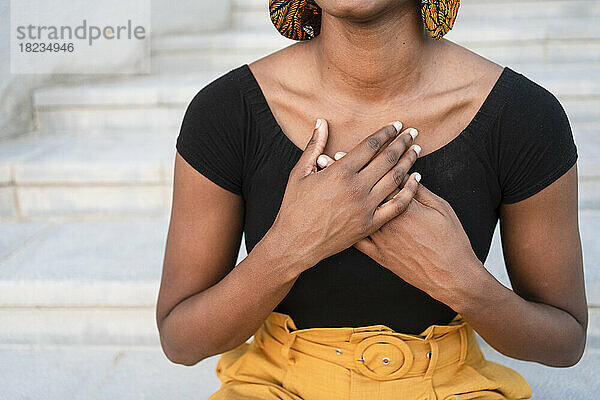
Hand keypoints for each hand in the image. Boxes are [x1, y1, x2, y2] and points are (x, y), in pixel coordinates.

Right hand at [267, 118, 420, 271]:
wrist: (296, 242)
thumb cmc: (295, 207)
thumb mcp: (300, 173)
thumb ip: (314, 146)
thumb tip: (321, 122)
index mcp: (339, 172)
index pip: (370, 145)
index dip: (385, 132)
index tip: (395, 125)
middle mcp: (356, 187)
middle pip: (387, 158)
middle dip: (402, 142)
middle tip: (412, 132)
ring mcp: (365, 207)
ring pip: (395, 178)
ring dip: (408, 161)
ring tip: (416, 149)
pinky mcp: (371, 223)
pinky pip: (397, 205)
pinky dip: (409, 190)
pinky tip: (416, 178)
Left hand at [319, 148, 483, 304]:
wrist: (449, 275)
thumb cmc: (449, 239)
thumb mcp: (440, 208)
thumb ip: (419, 190)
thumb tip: (407, 173)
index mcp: (404, 205)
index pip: (380, 178)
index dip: (363, 164)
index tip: (348, 150)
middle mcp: (388, 221)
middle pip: (362, 193)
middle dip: (343, 175)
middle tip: (327, 157)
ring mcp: (381, 240)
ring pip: (354, 214)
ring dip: (339, 198)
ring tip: (324, 185)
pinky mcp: (379, 256)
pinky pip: (356, 242)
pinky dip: (342, 228)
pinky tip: (332, 217)